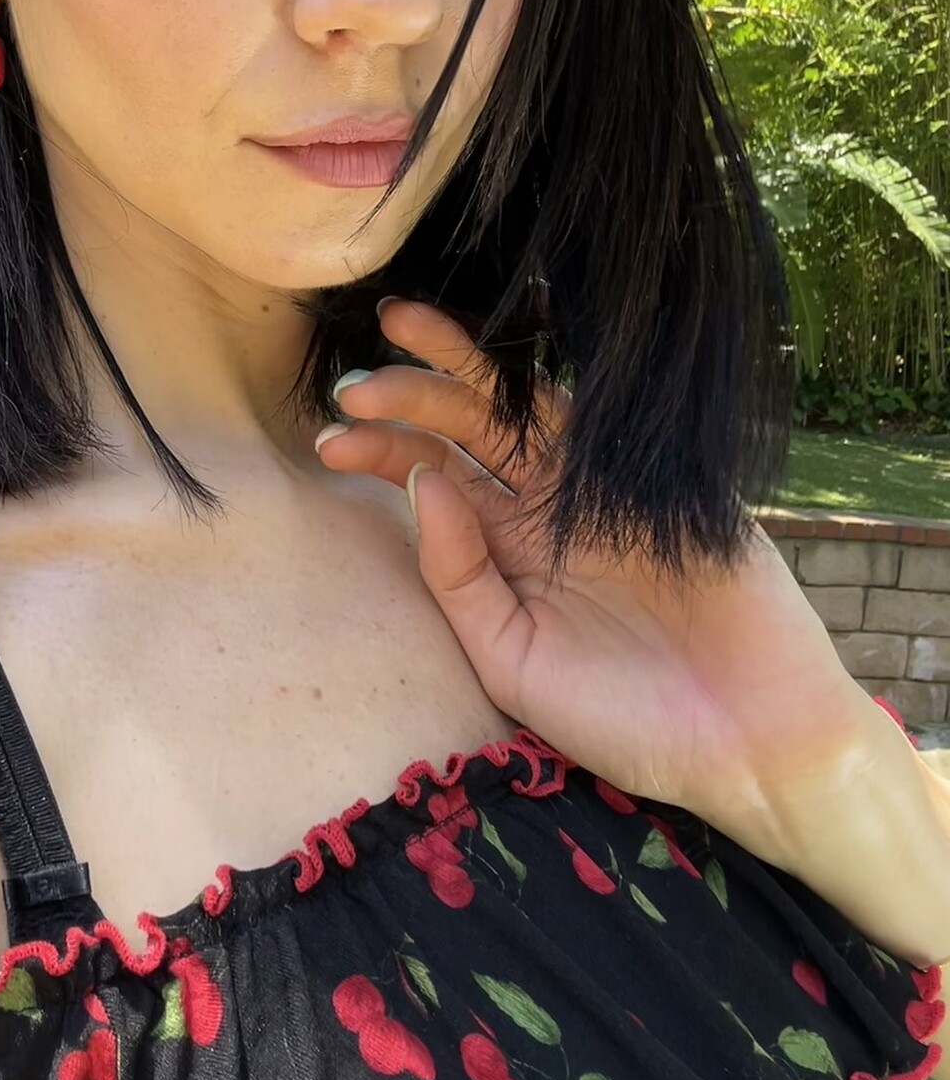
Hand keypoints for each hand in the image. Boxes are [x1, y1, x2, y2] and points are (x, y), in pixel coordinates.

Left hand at [316, 298, 875, 856]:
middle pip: (470, 428)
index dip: (381, 452)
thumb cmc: (625, 723)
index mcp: (508, 549)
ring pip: (529, 408)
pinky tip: (506, 358)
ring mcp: (610, 487)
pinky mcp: (668, 480)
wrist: (749, 749)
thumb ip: (460, 579)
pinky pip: (608, 422)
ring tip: (404, 330)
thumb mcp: (512, 663)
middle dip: (409, 395)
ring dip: (465, 368)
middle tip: (352, 383)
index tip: (329, 441)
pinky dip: (557, 389)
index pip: (433, 478)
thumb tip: (420, 484)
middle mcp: (551, 506)